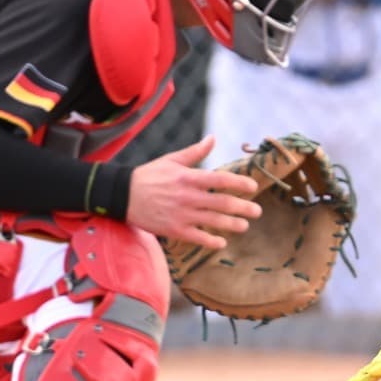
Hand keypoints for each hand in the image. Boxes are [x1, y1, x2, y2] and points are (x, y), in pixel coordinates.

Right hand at [128, 133, 262, 251]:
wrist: (122, 195)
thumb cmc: (148, 175)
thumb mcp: (171, 160)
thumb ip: (195, 152)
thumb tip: (213, 138)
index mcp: (188, 177)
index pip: (220, 180)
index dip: (239, 183)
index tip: (253, 187)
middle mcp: (188, 196)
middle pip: (222, 203)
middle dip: (243, 208)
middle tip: (257, 211)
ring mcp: (181, 215)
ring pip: (213, 221)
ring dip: (233, 225)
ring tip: (245, 226)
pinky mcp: (173, 230)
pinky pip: (197, 237)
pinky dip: (211, 241)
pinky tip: (221, 242)